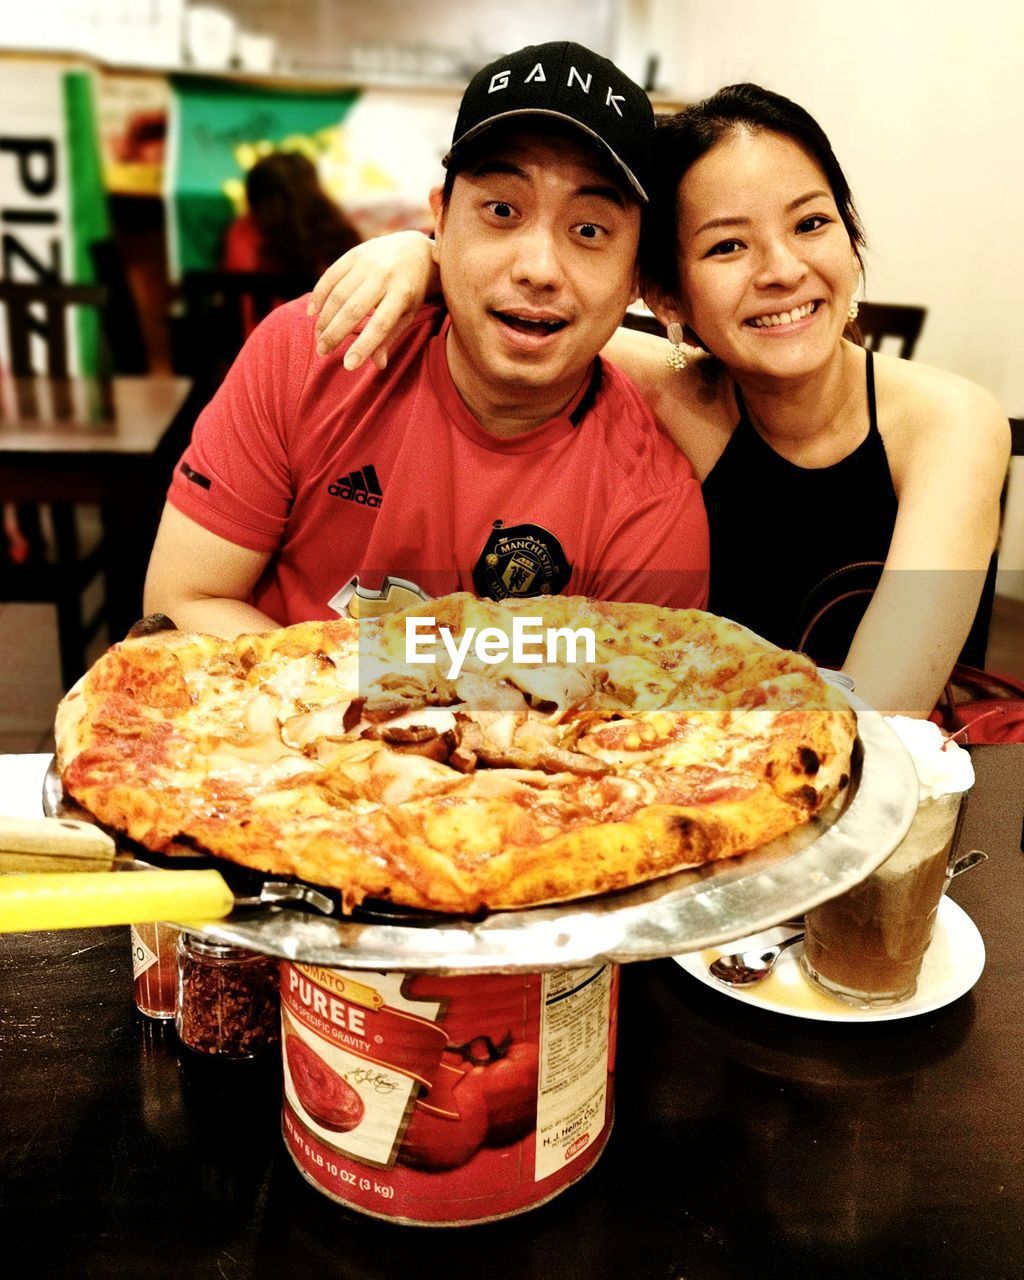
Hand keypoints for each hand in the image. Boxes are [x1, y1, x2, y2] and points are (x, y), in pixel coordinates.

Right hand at [306, 230, 437, 370]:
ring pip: (338, 294)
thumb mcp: (407, 313)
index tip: (348, 366)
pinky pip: (331, 276)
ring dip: (325, 318)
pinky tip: (312, 312)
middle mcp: (384, 276)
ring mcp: (368, 263)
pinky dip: (319, 295)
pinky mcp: (354, 254)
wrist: (413, 249)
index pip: (381, 326)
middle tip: (322, 351)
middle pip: (353, 310)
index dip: (363, 347)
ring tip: (319, 337)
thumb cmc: (410, 290)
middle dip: (334, 334)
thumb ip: (390, 336)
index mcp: (402, 295)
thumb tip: (378, 365)